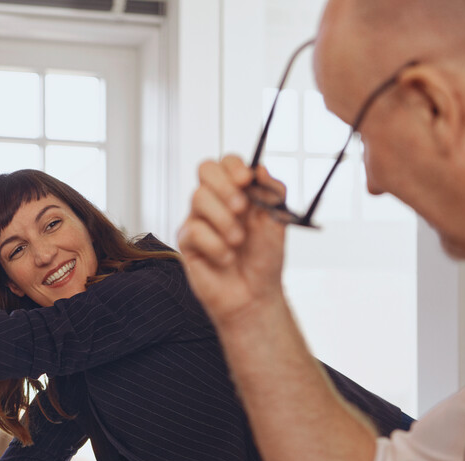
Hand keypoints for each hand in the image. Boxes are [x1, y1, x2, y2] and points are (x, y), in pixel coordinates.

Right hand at [177, 155, 288, 328]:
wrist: (254, 294)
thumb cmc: (264, 259)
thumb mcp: (277, 222)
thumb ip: (272, 192)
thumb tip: (260, 169)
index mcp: (237, 192)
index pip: (226, 162)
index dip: (233, 166)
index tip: (246, 180)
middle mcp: (215, 201)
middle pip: (205, 169)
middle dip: (224, 186)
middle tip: (241, 209)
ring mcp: (198, 219)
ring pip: (198, 197)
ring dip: (224, 220)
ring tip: (238, 241)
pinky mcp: (186, 241)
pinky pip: (194, 230)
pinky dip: (215, 245)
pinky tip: (225, 258)